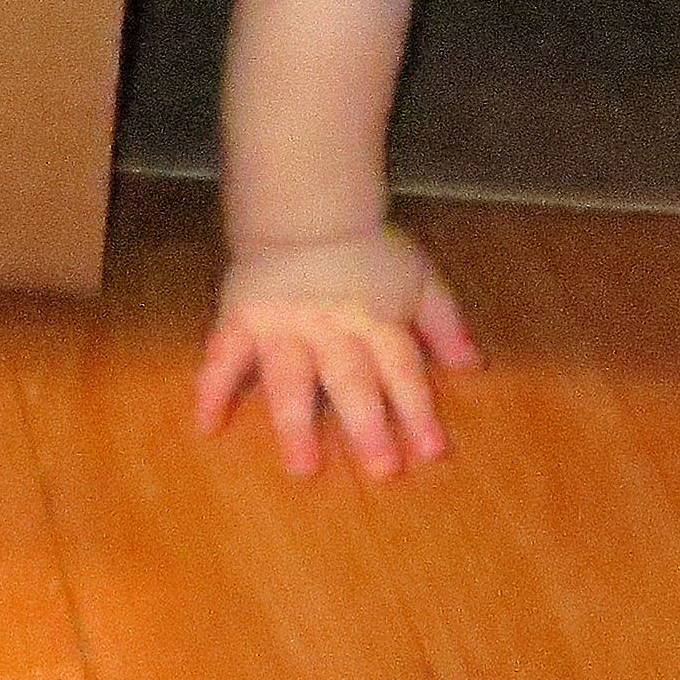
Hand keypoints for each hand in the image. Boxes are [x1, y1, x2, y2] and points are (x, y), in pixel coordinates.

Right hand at [195, 225, 480, 478]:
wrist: (306, 210)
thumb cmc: (368, 250)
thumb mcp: (419, 277)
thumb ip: (444, 323)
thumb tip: (472, 367)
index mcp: (376, 319)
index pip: (401, 368)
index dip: (417, 408)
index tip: (430, 451)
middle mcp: (331, 327)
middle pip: (351, 380)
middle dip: (367, 425)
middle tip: (380, 470)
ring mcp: (283, 326)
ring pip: (292, 379)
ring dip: (297, 423)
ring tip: (303, 467)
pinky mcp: (243, 320)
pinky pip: (224, 358)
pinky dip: (213, 390)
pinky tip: (207, 426)